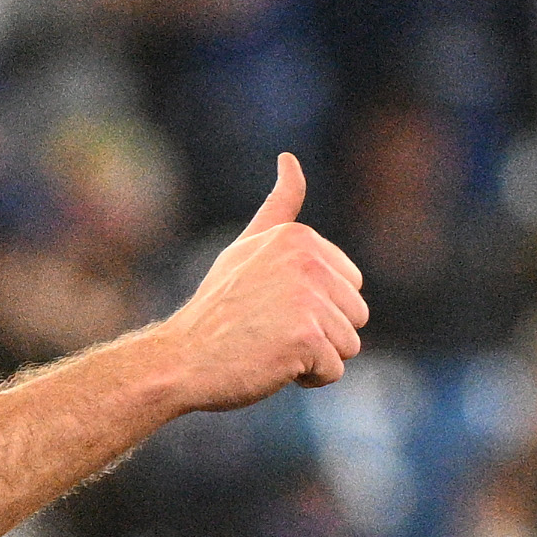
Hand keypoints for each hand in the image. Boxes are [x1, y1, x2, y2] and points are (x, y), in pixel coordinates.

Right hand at [155, 153, 365, 410]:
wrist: (180, 359)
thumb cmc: (216, 311)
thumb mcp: (246, 248)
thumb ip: (277, 208)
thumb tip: (290, 158)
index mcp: (297, 238)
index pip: (350, 285)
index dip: (315, 306)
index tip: (270, 305)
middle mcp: (307, 261)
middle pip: (356, 314)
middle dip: (321, 332)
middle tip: (269, 330)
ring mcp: (307, 299)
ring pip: (349, 344)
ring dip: (314, 357)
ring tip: (269, 347)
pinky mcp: (306, 336)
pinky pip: (333, 370)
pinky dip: (306, 378)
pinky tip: (271, 365)